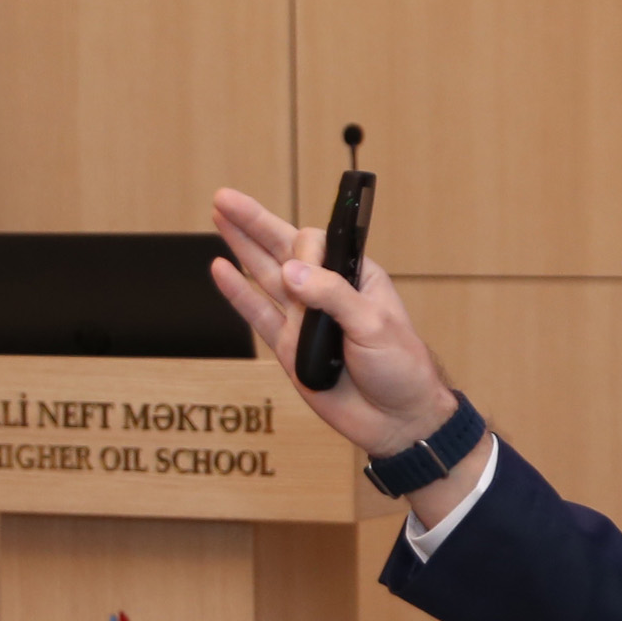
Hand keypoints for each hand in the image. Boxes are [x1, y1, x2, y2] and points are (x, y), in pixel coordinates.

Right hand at [209, 187, 457, 456]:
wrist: (396, 421)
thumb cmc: (401, 368)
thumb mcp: (375, 324)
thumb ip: (332, 296)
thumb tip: (290, 273)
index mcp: (355, 277)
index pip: (319, 245)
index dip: (304, 248)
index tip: (299, 262)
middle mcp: (325, 292)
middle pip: (283, 249)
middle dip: (255, 222)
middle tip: (225, 199)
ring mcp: (303, 319)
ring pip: (265, 275)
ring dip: (242, 246)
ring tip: (220, 218)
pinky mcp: (287, 348)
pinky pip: (258, 314)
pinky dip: (238, 293)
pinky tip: (221, 269)